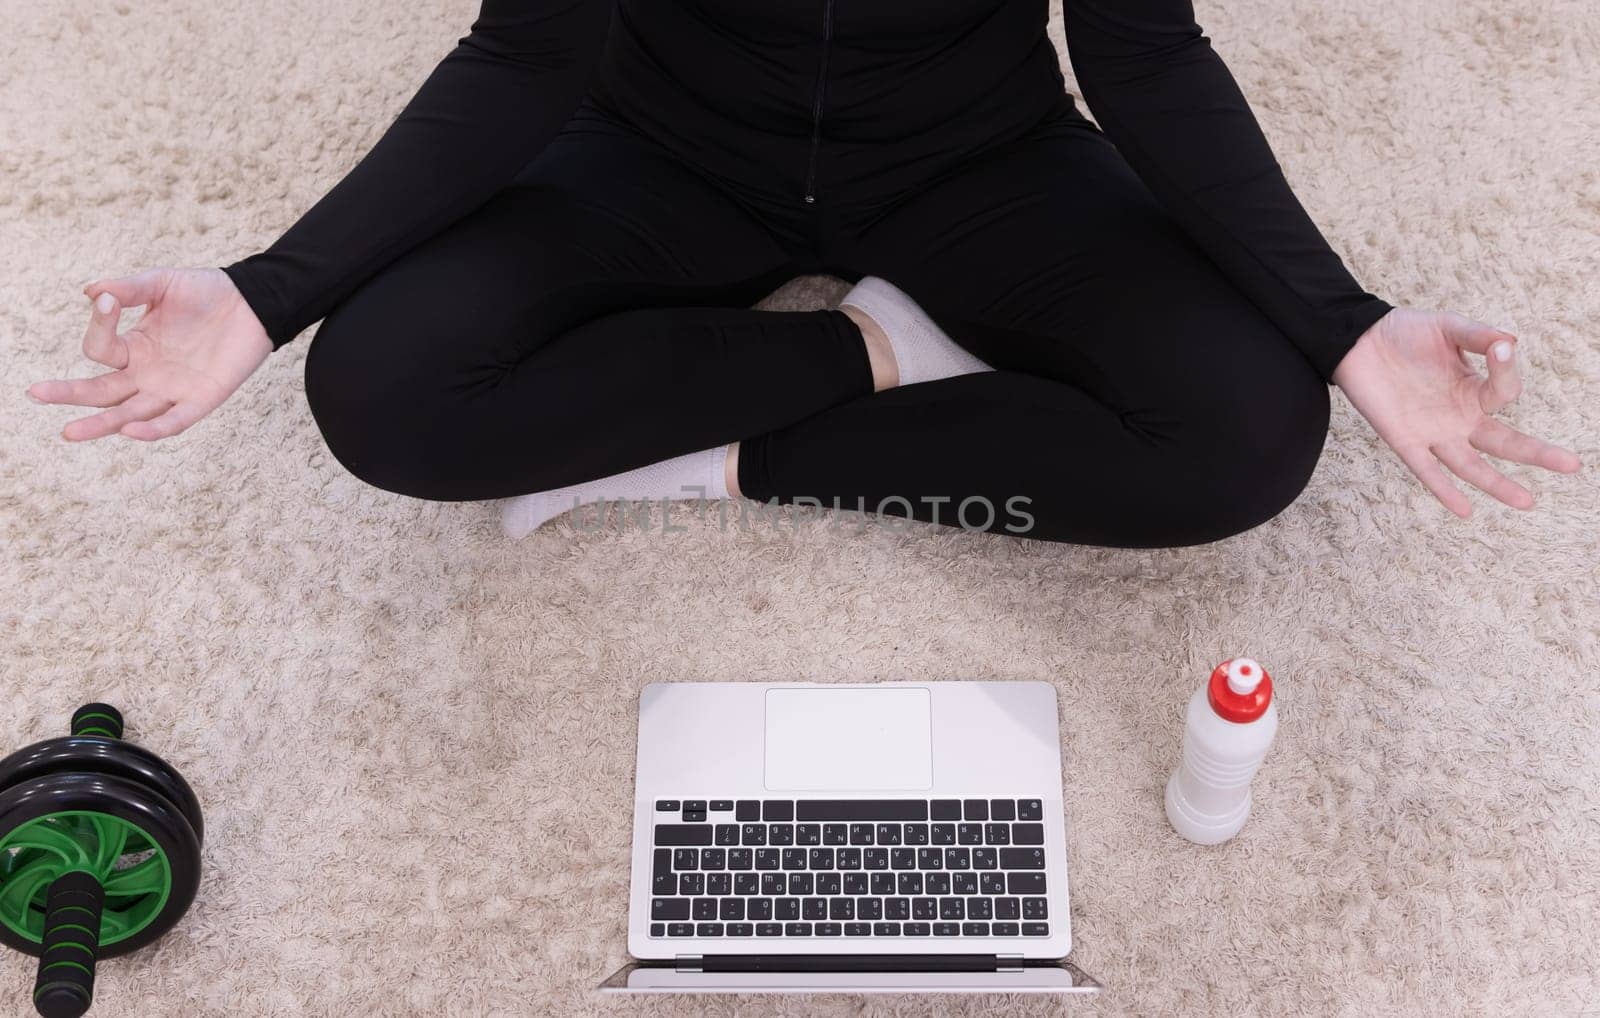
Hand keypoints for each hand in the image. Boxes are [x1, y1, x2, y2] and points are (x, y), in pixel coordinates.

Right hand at [27, 268, 271, 440]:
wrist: (254, 303)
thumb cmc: (207, 292)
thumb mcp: (162, 283)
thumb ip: (129, 288)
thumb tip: (92, 292)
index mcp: (135, 346)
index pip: (101, 350)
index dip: (99, 327)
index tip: (109, 302)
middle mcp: (148, 373)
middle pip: (102, 392)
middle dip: (69, 394)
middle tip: (36, 394)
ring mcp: (173, 389)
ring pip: (129, 414)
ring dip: (102, 424)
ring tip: (70, 432)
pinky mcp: (202, 399)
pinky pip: (175, 421)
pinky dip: (154, 428)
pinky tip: (131, 431)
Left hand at [1332, 308, 1580, 516]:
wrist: (1357, 341)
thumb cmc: (1405, 332)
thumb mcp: (1447, 326)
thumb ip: (1478, 335)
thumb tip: (1510, 343)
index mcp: (1474, 389)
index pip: (1505, 393)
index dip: (1507, 372)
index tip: (1502, 350)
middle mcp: (1460, 416)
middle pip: (1503, 441)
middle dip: (1537, 454)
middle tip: (1572, 465)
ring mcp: (1434, 432)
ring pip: (1471, 466)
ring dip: (1497, 483)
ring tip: (1527, 502)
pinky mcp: (1404, 441)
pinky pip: (1427, 471)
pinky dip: (1444, 490)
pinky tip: (1464, 510)